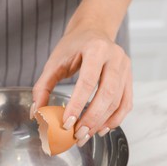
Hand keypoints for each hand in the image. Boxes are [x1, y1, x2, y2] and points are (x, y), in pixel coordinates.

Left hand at [32, 28, 132, 146]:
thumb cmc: (73, 46)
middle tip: (77, 134)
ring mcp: (126, 68)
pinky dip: (115, 119)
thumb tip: (37, 112)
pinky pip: (126, 103)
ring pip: (118, 101)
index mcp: (95, 49)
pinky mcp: (129, 78)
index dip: (77, 105)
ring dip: (102, 122)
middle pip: (107, 94)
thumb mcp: (54, 61)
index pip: (87, 82)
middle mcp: (115, 57)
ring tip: (85, 135)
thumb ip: (43, 86)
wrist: (94, 30)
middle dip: (92, 118)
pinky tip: (101, 128)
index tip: (66, 123)